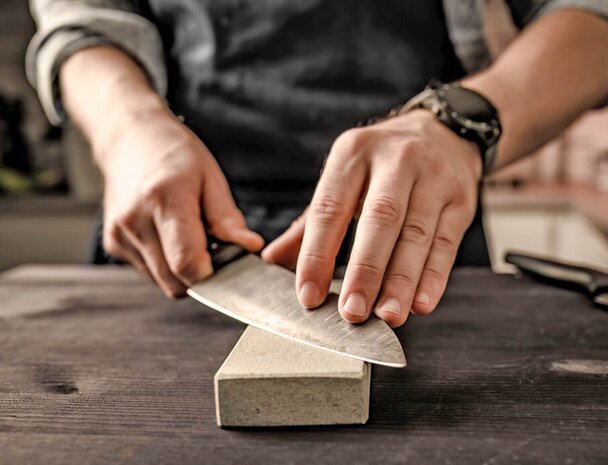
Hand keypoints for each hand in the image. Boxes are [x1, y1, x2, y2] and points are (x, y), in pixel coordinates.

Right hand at [98, 108, 263, 296]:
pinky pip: (150, 273)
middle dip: (202, 275)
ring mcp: (119, 235)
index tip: (228, 264)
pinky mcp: (113, 245)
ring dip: (183, 271)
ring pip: (163, 282)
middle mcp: (134, 221)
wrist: (129, 139)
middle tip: (213, 248)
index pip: (186, 263)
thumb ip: (228, 219)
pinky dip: (167, 264)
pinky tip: (170, 235)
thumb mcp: (210, 177)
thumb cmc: (173, 154)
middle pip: (175, 281)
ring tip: (189, 235)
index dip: (213, 275)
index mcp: (163, 199)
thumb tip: (250, 246)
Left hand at [263, 110, 480, 326]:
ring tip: (388, 315)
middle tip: (352, 312)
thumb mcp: (343, 176)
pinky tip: (422, 303)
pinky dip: (434, 277)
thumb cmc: (381, 163)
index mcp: (353, 154)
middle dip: (365, 270)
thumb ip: (310, 222)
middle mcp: (395, 161)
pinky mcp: (461, 199)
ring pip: (417, 235)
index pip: (330, 208)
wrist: (444, 131)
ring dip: (401, 280)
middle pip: (379, 220)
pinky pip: (446, 243)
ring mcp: (433, 178)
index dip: (317, 254)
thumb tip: (272, 260)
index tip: (308, 295)